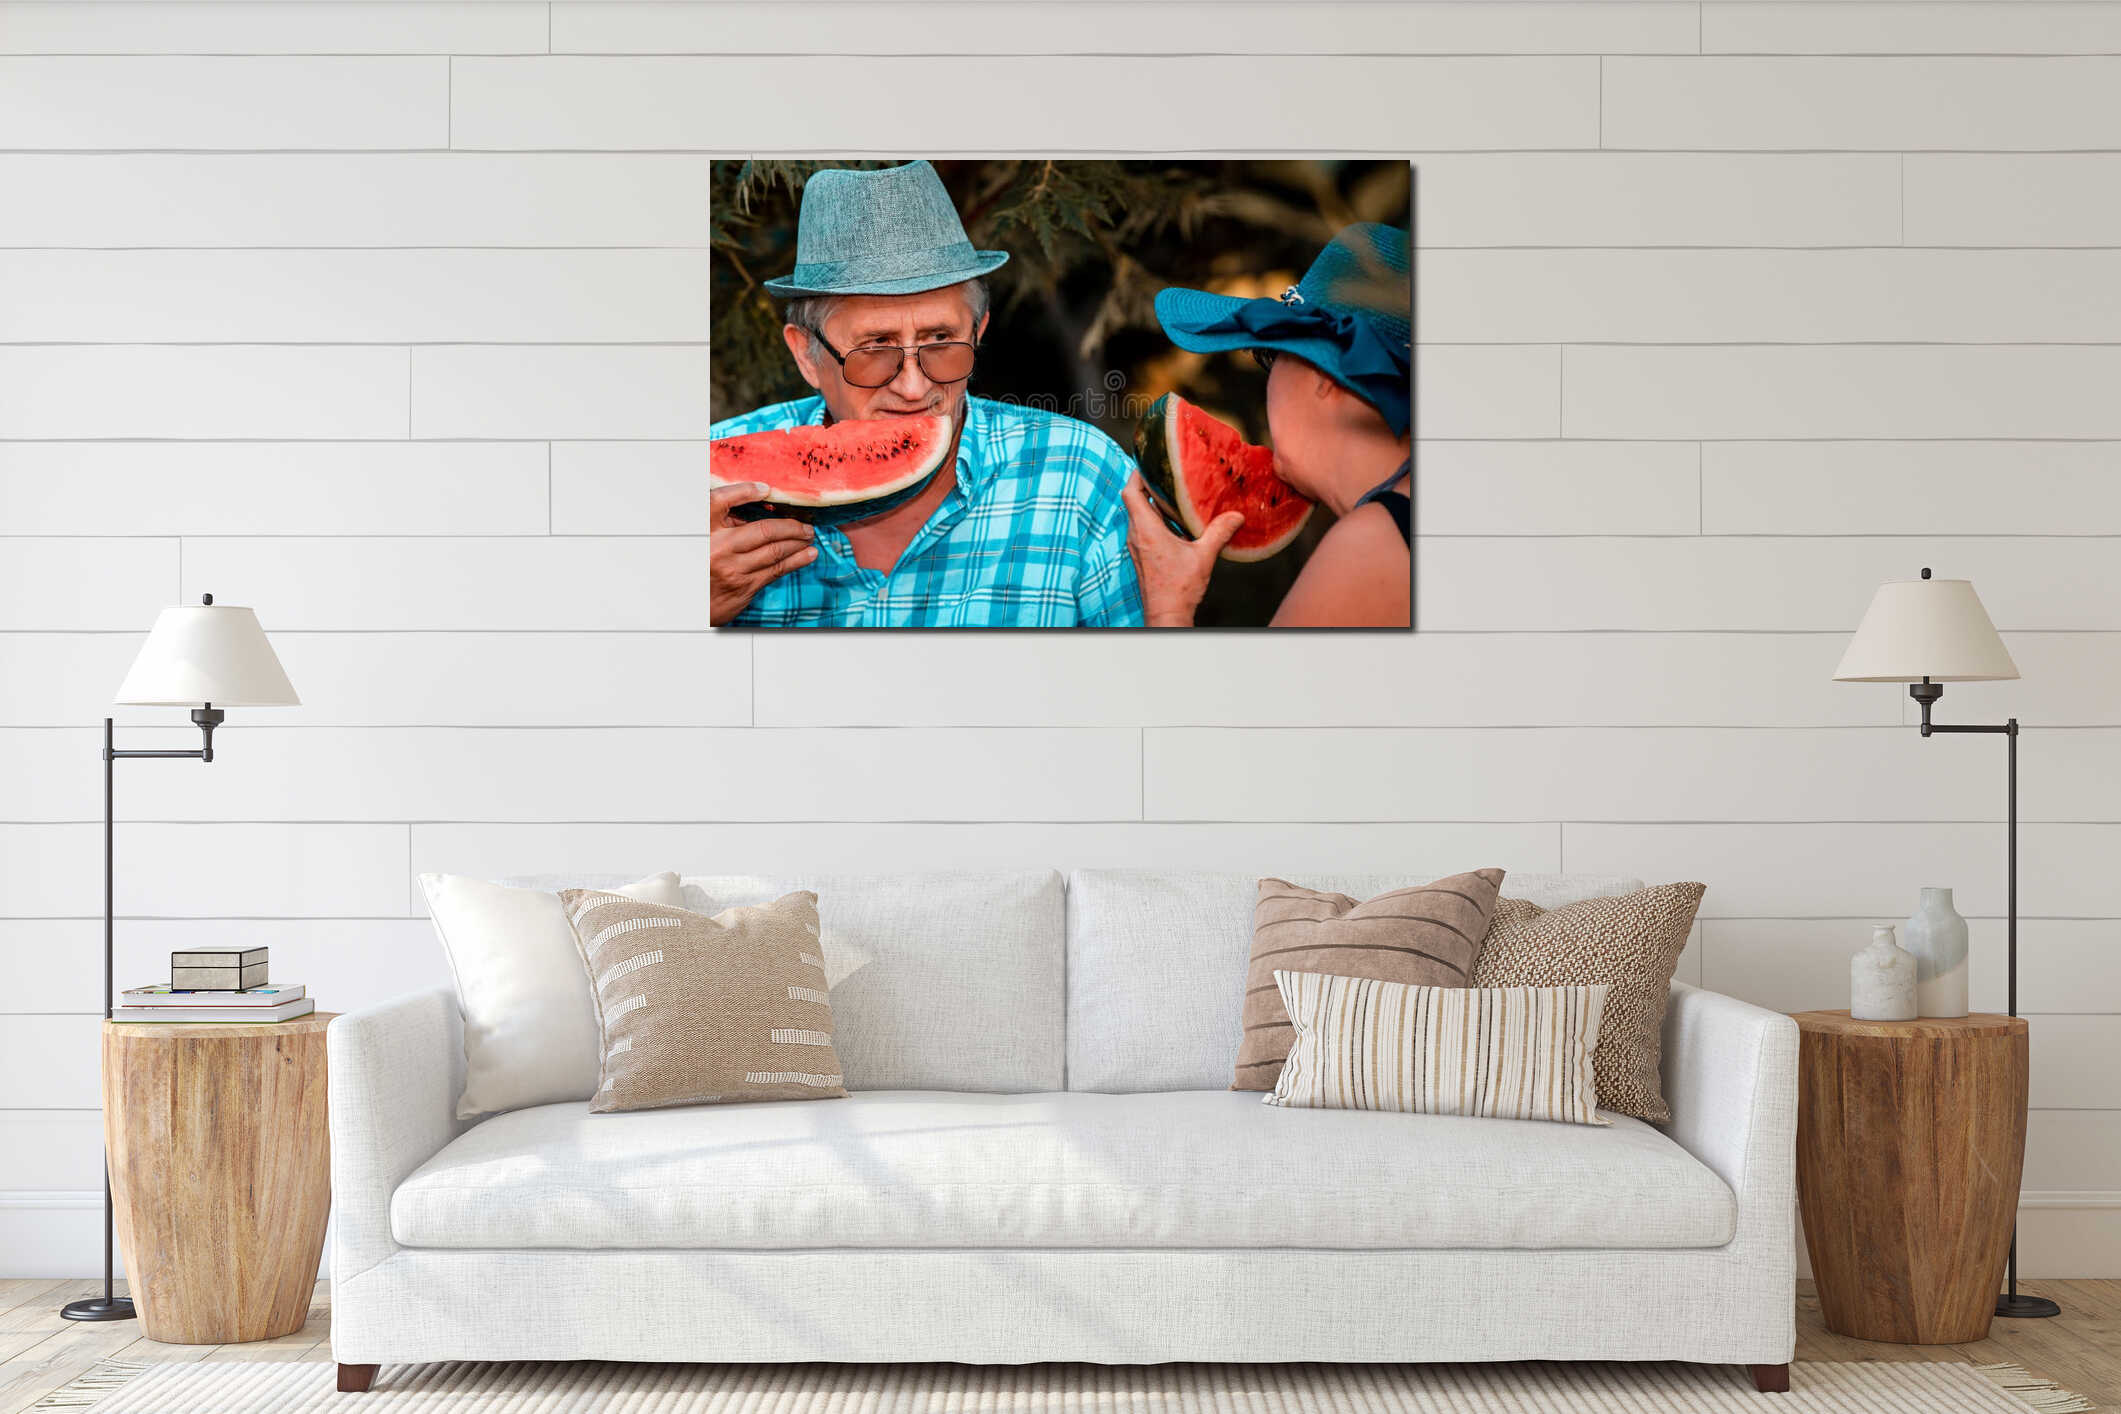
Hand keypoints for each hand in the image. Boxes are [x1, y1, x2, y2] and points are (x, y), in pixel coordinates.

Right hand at [710, 482, 816, 626]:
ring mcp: (733, 569)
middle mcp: (718, 548)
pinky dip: (797, 561)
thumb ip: (724, 519)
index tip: (766, 489)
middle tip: (805, 525)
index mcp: (704, 529)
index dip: (745, 491)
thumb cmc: (703, 562)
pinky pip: (776, 570)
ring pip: (775, 551)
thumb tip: (762, 503)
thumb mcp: (705, 536)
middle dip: (791, 526)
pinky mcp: (745, 586)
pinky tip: (808, 554)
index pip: (721, 501)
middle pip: (764, 530)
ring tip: (809, 537)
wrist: (693, 602)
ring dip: (798, 542)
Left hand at [1120, 477, 1242, 627]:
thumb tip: (1236, 516)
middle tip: (1168, 476)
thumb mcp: (1204, 556)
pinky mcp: (1141, 557)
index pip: (1130, 492)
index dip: (1137, 474)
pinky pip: (1144, 531)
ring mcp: (1137, 547)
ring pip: (1139, 516)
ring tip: (1175, 495)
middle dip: (1149, 486)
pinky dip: (1157, 521)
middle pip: (1134, 501)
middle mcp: (1136, 536)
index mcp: (1146, 529)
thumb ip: (1219, 532)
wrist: (1166, 615)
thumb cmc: (1179, 588)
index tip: (1149, 464)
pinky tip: (1178, 523)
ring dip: (1153, 505)